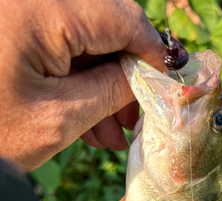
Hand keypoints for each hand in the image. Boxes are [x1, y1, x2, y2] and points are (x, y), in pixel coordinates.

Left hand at [0, 0, 165, 170]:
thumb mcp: (60, 118)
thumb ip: (112, 91)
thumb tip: (149, 77)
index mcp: (40, 9)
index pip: (122, 18)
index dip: (152, 53)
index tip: (169, 83)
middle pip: (105, 22)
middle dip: (127, 72)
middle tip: (137, 115)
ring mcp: (20, 12)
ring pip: (85, 38)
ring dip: (104, 83)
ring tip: (112, 131)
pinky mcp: (14, 28)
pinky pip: (60, 47)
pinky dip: (78, 81)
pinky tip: (90, 120)